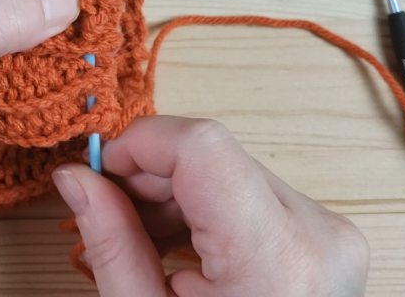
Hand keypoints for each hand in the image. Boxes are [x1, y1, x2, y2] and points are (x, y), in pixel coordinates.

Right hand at [53, 116, 368, 296]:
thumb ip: (112, 243)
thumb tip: (75, 178)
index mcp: (275, 259)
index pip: (200, 146)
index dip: (138, 145)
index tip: (99, 170)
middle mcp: (316, 234)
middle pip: (212, 157)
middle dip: (148, 176)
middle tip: (106, 211)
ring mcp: (329, 234)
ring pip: (229, 171)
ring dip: (174, 196)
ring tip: (142, 244)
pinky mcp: (326, 238)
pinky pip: (251, 196)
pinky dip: (205, 212)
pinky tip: (176, 249)